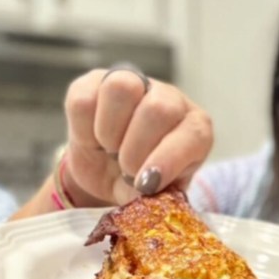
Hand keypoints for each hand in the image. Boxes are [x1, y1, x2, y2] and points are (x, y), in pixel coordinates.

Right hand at [61, 68, 212, 204]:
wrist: (108, 176)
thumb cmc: (142, 183)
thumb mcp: (156, 196)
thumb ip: (156, 195)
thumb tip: (145, 191)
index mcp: (195, 127)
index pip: (193, 133)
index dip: (169, 160)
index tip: (147, 185)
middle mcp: (169, 98)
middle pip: (158, 109)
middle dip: (135, 151)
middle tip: (126, 170)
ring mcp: (133, 84)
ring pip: (122, 88)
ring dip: (110, 132)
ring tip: (110, 150)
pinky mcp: (94, 83)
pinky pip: (84, 98)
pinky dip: (83, 129)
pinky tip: (92, 140)